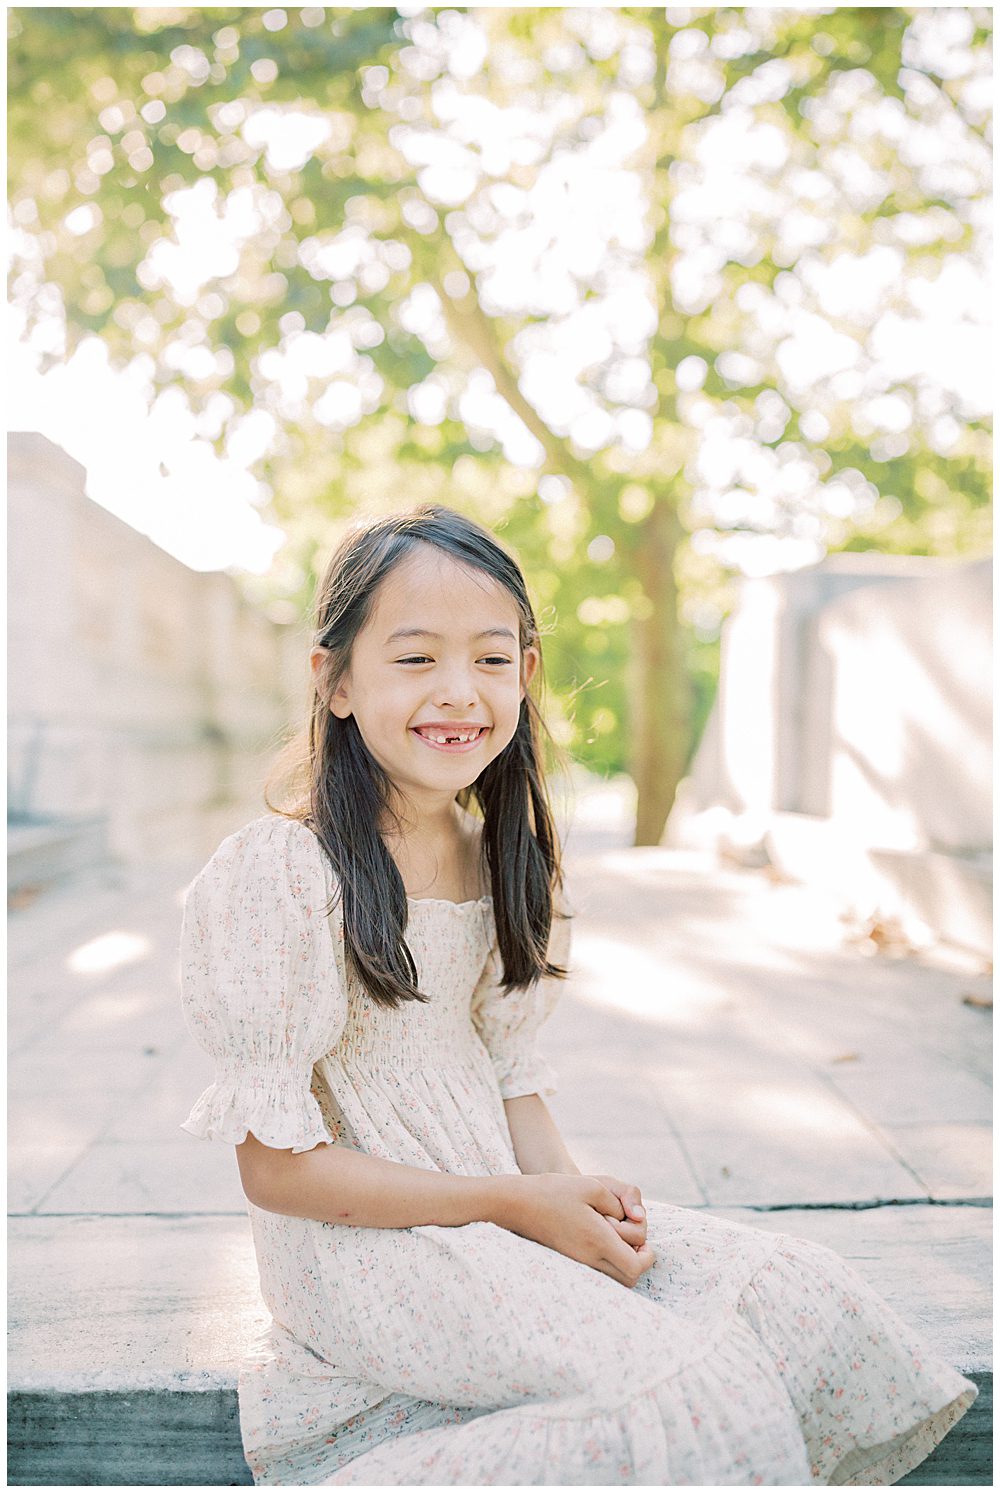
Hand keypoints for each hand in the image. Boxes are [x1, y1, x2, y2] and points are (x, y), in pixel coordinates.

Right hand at [498, 1173, 655, 1288]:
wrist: (518, 1204)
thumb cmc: (555, 1191)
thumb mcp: (593, 1186)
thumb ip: (621, 1202)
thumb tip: (636, 1219)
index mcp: (598, 1240)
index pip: (636, 1266)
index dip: (648, 1256)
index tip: (644, 1240)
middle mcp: (589, 1258)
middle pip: (629, 1279)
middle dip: (639, 1261)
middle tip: (632, 1239)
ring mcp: (578, 1263)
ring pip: (615, 1279)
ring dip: (624, 1262)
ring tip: (618, 1237)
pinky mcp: (570, 1262)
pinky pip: (600, 1272)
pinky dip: (609, 1261)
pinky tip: (602, 1239)